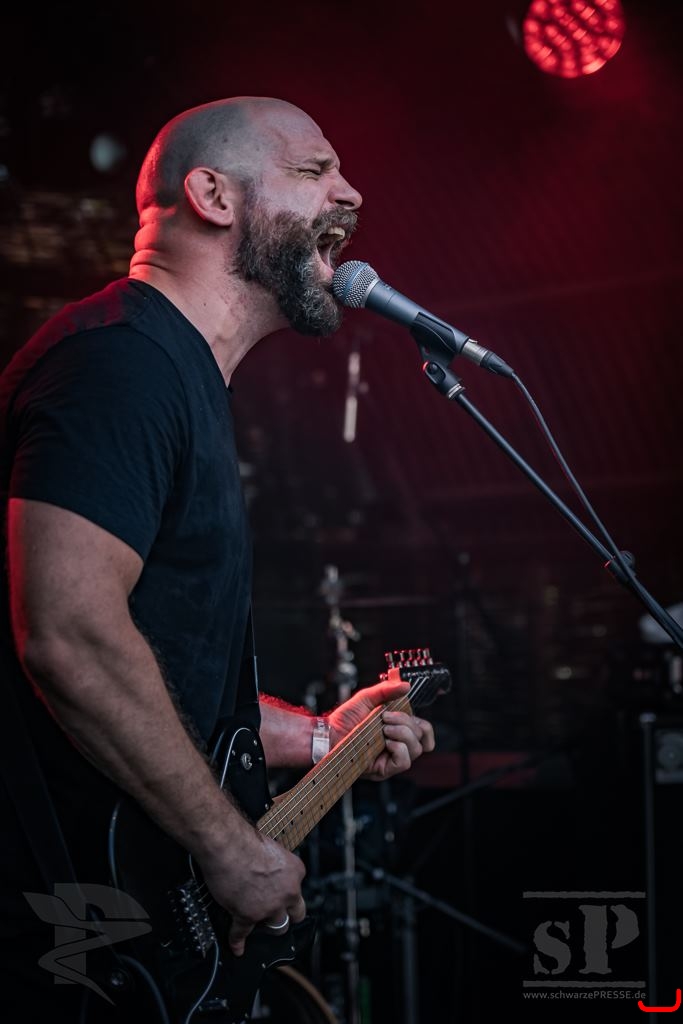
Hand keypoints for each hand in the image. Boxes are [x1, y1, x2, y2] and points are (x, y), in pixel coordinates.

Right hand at [197, 829, 306, 956]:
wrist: (227, 844)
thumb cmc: (246, 840)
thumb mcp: (273, 848)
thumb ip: (276, 867)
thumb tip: (269, 872)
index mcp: (295, 872)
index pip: (297, 890)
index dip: (286, 893)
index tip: (280, 895)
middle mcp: (287, 892)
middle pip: (294, 915)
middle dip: (285, 915)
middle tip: (276, 915)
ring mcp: (268, 907)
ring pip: (276, 927)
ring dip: (266, 927)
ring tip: (259, 926)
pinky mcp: (247, 916)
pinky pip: (243, 934)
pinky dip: (238, 942)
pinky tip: (237, 947)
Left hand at [328, 676, 434, 781]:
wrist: (328, 733)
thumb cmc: (345, 718)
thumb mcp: (367, 698)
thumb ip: (386, 690)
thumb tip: (406, 686)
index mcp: (397, 730)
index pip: (423, 731)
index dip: (423, 725)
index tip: (410, 713)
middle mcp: (397, 745)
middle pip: (420, 737)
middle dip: (405, 722)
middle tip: (385, 717)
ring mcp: (391, 758)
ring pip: (415, 749)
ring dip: (403, 733)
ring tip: (384, 728)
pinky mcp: (384, 770)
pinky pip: (404, 762)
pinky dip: (399, 748)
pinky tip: (385, 741)